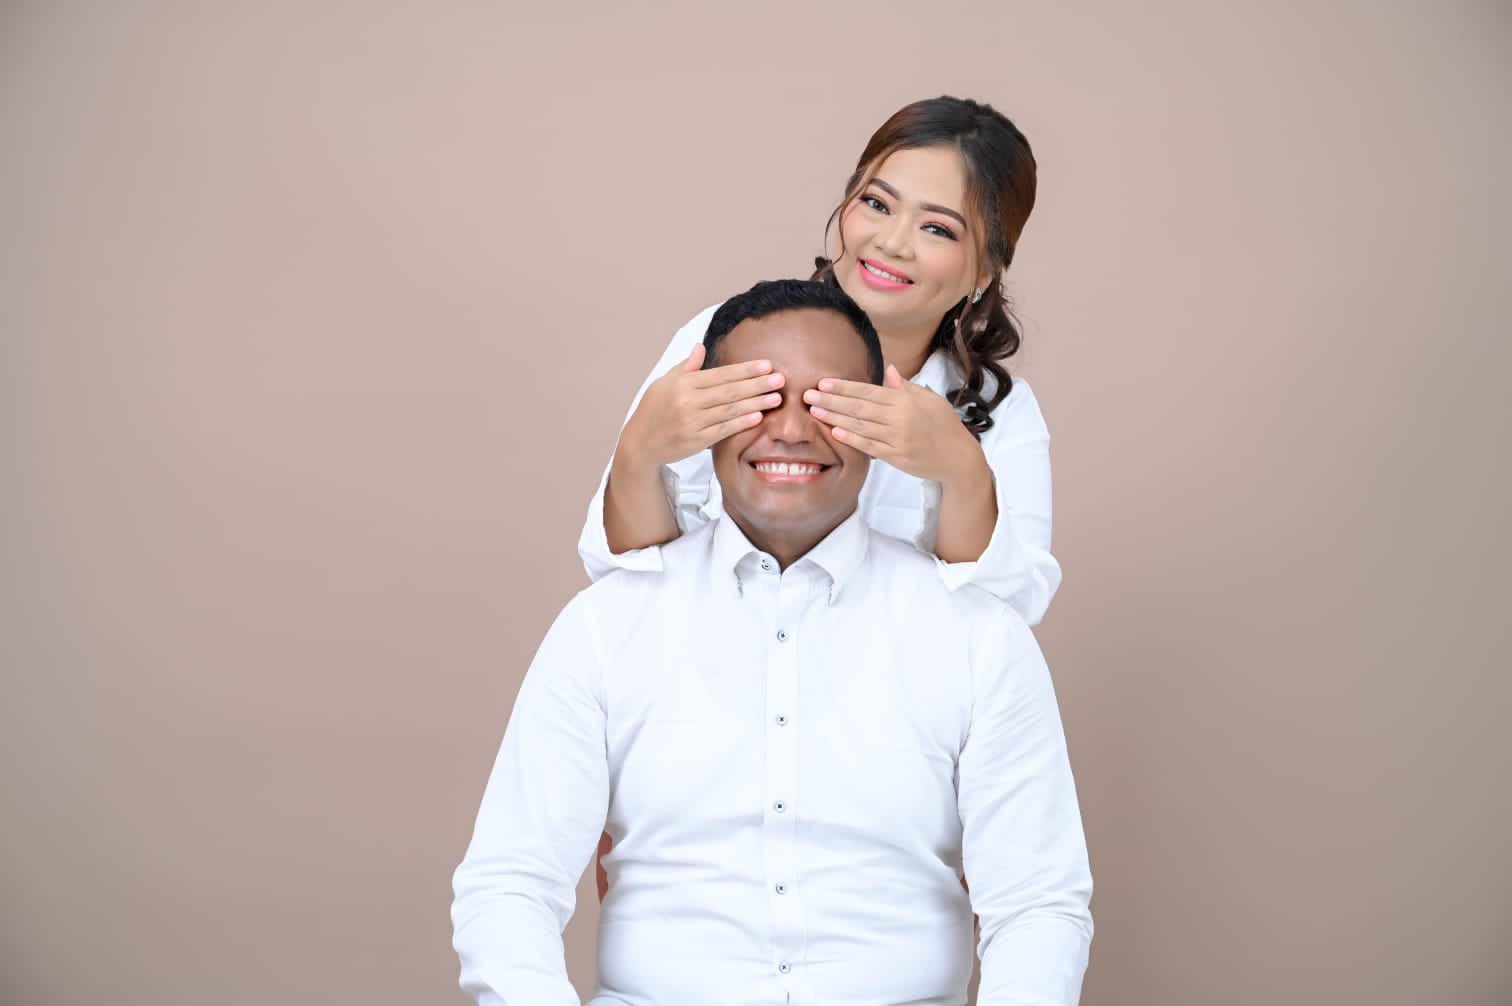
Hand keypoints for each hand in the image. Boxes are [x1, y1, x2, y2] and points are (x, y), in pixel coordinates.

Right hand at [618, 343, 784, 467]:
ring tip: (776, 398)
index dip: (745, 370)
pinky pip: (723, 430)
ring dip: (755, 403)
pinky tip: (758, 416)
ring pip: (729, 410)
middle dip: (757, 384)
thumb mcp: (664, 383)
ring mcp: (691, 423)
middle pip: (729, 391)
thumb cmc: (654, 409)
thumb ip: (686, 367)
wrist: (639, 443)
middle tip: (780, 378)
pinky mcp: (695, 441)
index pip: (721, 374)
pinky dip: (741, 423)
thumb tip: (700, 347)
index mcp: (682, 384)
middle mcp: (687, 402)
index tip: (766, 365)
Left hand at [803, 364, 986, 486]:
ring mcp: (898, 439)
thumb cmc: (944, 425)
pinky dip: (851, 439)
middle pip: (859, 407)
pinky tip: (834, 433)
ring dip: (835, 419)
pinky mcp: (897, 458)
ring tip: (815, 412)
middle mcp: (901, 418)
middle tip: (808, 395)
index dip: (844, 387)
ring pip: (861, 426)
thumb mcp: (929, 400)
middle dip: (831, 401)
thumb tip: (889, 369)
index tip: (823, 382)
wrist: (959, 457)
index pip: (868, 391)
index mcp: (906, 400)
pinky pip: (870, 447)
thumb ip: (905, 387)